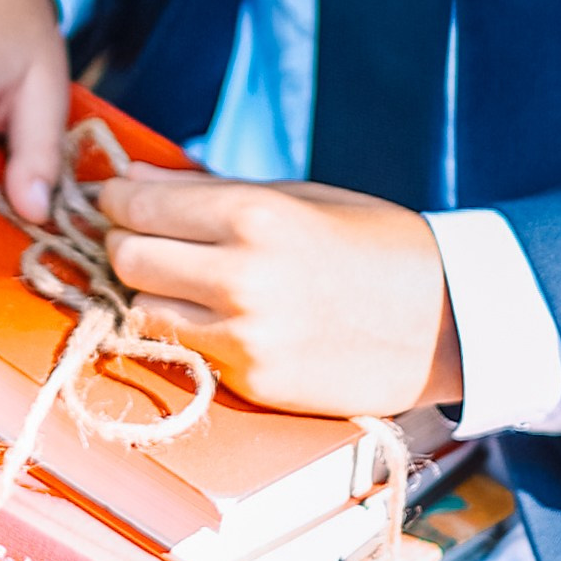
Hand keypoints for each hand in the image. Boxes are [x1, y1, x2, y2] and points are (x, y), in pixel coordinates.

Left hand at [97, 173, 461, 419]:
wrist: (447, 319)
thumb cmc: (375, 241)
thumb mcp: (298, 196)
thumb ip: (208, 188)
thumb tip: (131, 176)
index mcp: (255, 216)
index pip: (141, 206)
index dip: (115, 199)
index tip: (112, 196)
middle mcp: (241, 277)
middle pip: (128, 259)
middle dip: (122, 244)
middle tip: (135, 237)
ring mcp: (245, 337)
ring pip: (142, 312)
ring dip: (146, 293)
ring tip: (170, 279)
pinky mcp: (253, 383)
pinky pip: (186, 352)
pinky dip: (185, 332)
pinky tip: (208, 315)